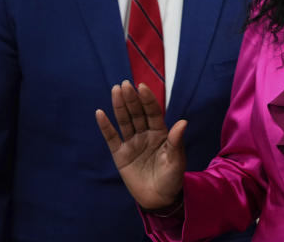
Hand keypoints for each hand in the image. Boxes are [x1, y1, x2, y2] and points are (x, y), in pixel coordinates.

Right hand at [95, 80, 186, 210]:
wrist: (160, 199)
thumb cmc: (172, 178)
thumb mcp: (176, 160)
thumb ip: (176, 141)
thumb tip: (183, 122)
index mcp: (161, 133)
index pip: (153, 112)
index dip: (148, 100)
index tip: (142, 86)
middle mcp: (146, 135)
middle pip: (137, 114)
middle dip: (132, 99)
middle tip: (125, 84)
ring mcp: (132, 144)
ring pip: (125, 121)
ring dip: (120, 106)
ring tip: (116, 90)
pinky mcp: (121, 155)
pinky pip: (112, 138)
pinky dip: (106, 127)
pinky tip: (100, 113)